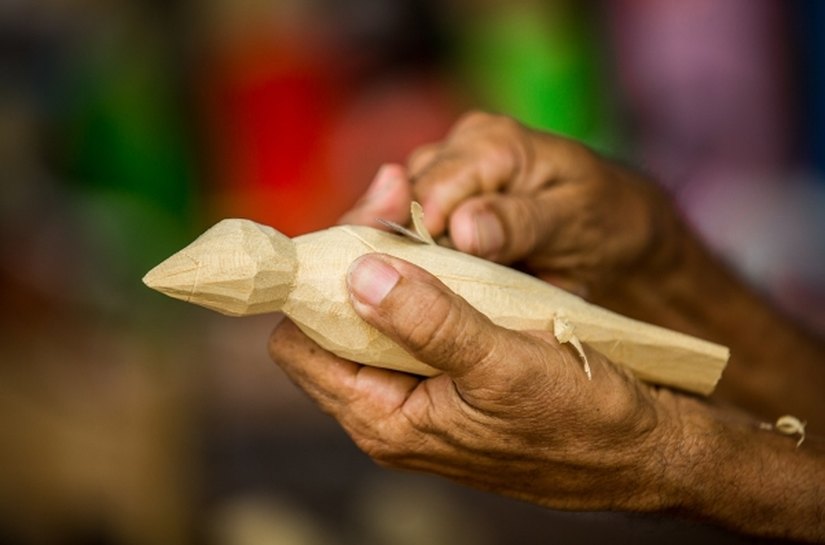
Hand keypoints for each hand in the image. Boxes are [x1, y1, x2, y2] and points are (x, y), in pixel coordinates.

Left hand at [269, 253, 684, 511]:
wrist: (643, 450)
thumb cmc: (582, 419)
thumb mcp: (504, 367)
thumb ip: (430, 322)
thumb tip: (358, 273)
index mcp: (385, 419)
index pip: (301, 346)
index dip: (312, 287)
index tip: (347, 231)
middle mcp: (390, 412)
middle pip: (333, 328)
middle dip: (352, 267)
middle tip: (391, 208)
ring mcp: (420, 399)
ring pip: (374, 324)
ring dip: (390, 274)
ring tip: (418, 223)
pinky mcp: (449, 386)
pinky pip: (413, 330)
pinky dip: (422, 291)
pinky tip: (449, 261)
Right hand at [342, 111, 685, 297]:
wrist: (621, 225)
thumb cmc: (607, 220)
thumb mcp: (572, 223)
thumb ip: (518, 224)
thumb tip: (462, 229)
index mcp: (493, 143)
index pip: (427, 194)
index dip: (419, 246)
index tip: (426, 294)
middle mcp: (461, 147)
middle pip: (402, 202)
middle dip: (412, 252)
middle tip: (432, 299)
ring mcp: (450, 171)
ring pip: (401, 216)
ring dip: (416, 257)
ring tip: (438, 293)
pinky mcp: (446, 199)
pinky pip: (414, 229)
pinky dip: (423, 258)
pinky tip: (436, 283)